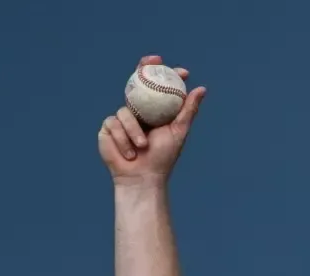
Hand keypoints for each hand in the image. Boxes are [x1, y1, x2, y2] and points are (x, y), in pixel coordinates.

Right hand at [99, 58, 206, 183]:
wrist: (141, 178)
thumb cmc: (162, 158)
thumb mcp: (178, 131)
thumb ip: (187, 110)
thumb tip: (201, 88)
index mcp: (154, 110)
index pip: (158, 86)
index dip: (166, 73)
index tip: (181, 71)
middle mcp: (137, 111)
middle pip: (136, 82)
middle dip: (143, 68)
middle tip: (151, 63)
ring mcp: (121, 118)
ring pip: (125, 110)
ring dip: (134, 130)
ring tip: (142, 146)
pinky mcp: (108, 128)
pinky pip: (114, 123)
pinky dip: (123, 139)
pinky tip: (129, 153)